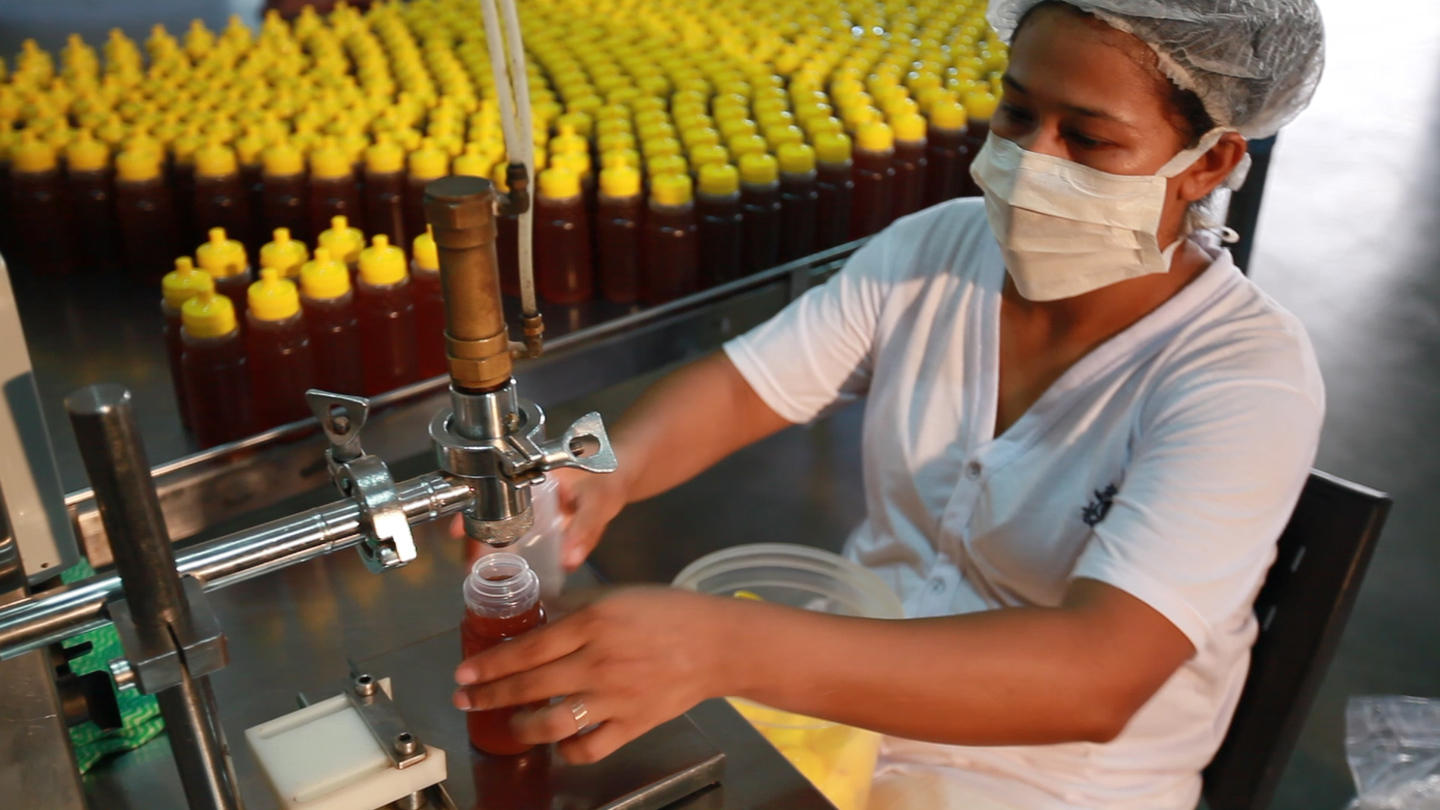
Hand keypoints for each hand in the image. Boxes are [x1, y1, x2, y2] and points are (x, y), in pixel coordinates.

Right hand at [446, 467, 627, 570]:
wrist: (621, 471)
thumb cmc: (610, 478)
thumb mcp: (599, 503)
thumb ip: (585, 530)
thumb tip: (568, 561)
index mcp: (532, 471)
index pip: (490, 485)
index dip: (470, 508)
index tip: (456, 531)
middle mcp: (523, 481)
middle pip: (485, 505)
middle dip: (473, 535)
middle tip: (469, 566)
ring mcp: (526, 496)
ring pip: (494, 517)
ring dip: (483, 541)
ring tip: (477, 570)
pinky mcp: (534, 512)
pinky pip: (509, 526)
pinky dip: (501, 543)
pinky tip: (499, 565)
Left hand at [452, 587, 740, 763]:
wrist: (715, 644)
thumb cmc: (667, 612)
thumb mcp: (616, 595)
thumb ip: (574, 605)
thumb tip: (536, 615)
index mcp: (593, 623)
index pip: (528, 648)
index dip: (491, 664)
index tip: (464, 672)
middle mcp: (599, 662)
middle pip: (531, 686)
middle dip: (490, 695)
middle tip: (466, 699)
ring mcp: (616, 697)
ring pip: (554, 723)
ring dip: (523, 727)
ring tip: (511, 724)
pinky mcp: (633, 724)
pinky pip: (590, 747)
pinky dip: (568, 750)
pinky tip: (558, 742)